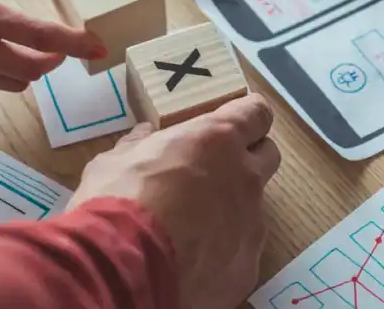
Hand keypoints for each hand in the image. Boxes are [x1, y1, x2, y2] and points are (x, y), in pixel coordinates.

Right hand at [70, 95, 281, 308]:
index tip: (237, 121)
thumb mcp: (115, 163)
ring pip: (254, 209)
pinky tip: (191, 263)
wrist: (123, 270)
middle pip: (268, 155)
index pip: (256, 113)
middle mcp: (245, 177)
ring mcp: (251, 224)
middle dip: (248, 159)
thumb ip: (138, 146)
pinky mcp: (247, 266)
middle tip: (215, 171)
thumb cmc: (116, 203)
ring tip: (192, 228)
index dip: (248, 116)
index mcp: (217, 140)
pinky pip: (241, 253)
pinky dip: (222, 254)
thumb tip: (143, 135)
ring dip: (231, 210)